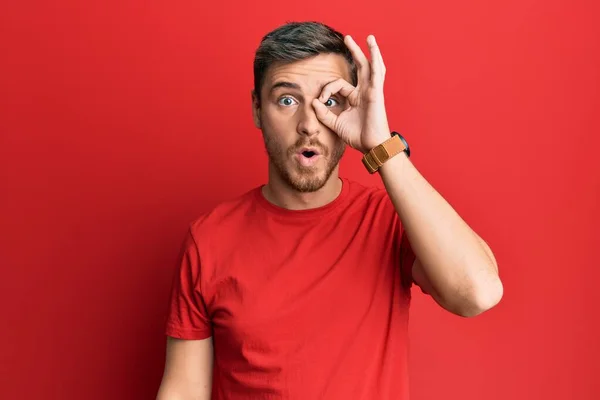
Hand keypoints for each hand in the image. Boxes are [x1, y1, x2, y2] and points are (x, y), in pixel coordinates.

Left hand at [312, 35, 391, 153]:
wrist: (371, 145)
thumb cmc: (357, 136)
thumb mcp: (335, 124)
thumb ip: (324, 114)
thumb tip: (313, 102)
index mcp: (354, 98)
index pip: (337, 85)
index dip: (326, 90)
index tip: (320, 102)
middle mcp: (364, 92)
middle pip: (360, 67)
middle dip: (354, 52)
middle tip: (347, 38)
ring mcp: (371, 91)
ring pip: (370, 66)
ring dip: (369, 51)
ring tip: (369, 37)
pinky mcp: (376, 92)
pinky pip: (377, 73)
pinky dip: (376, 60)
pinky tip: (374, 48)